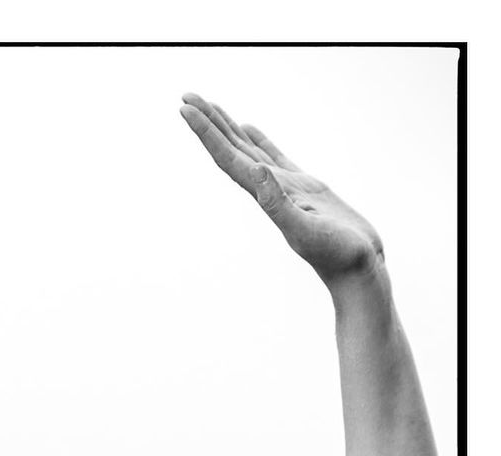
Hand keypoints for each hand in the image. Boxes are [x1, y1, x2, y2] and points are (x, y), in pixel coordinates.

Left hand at [179, 93, 383, 287]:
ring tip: (210, 107)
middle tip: (188, 96)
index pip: (228, 158)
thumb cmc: (336, 256)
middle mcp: (269, 190)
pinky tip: (248, 128)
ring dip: (227, 129)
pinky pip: (274, 157)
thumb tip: (257, 173)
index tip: (186, 107)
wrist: (357, 272)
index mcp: (265, 195)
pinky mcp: (304, 188)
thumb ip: (279, 203)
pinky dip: (258, 141)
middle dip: (208, 123)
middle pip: (230, 150)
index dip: (206, 132)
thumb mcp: (306, 229)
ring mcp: (285, 188)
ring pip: (248, 150)